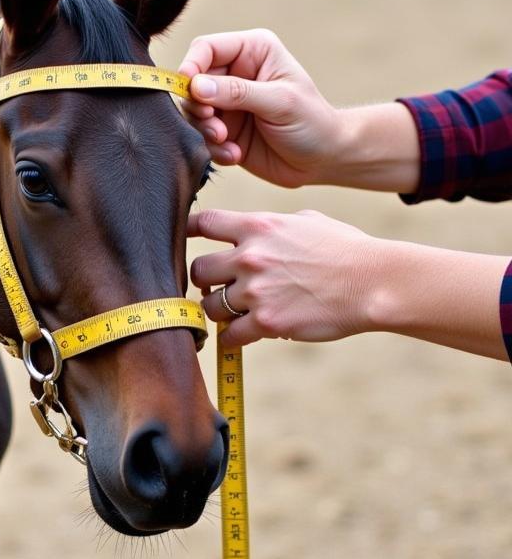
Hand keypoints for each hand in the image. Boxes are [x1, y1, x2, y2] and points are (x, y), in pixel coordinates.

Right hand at [178, 29, 343, 187]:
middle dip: (199, 107)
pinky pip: (201, 137)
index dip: (192, 66)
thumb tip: (196, 86)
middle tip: (215, 126)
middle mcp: (235, 74)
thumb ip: (237, 91)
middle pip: (192, 83)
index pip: (207, 48)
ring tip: (226, 142)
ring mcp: (227, 104)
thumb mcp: (278, 102)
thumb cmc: (311, 122)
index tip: (190, 91)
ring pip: (193, 112)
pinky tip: (235, 155)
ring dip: (205, 130)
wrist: (321, 160)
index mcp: (252, 52)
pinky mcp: (223, 131)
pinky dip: (213, 149)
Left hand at [189, 207, 378, 345]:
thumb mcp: (307, 221)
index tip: (185, 240)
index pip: (204, 223)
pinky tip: (239, 336)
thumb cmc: (346, 250)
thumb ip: (272, 225)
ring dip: (217, 311)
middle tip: (215, 287)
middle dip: (203, 280)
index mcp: (258, 226)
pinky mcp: (267, 322)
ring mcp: (256, 291)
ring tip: (232, 313)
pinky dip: (231, 338)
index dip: (189, 231)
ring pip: (209, 306)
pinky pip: (229, 335)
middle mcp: (251, 256)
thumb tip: (252, 229)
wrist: (373, 282)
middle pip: (198, 270)